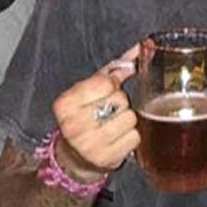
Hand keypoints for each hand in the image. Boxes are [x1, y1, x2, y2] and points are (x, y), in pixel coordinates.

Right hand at [51, 45, 139, 178]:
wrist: (76, 156)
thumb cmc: (86, 115)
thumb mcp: (91, 89)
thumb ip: (115, 67)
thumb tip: (141, 47)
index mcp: (64, 104)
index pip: (105, 82)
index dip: (111, 85)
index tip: (104, 92)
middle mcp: (72, 125)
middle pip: (119, 99)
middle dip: (120, 102)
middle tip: (108, 111)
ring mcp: (89, 145)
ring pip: (130, 117)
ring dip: (127, 119)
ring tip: (113, 124)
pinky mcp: (106, 159)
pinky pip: (135, 137)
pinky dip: (131, 136)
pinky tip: (118, 138)